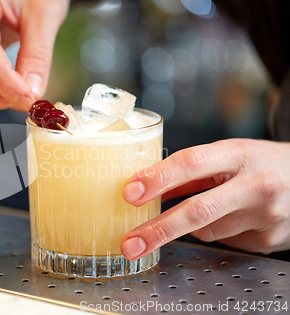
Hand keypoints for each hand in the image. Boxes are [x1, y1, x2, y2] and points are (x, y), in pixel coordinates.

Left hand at [120, 138, 289, 258]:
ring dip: (193, 224)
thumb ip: (191, 170)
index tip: (130, 192)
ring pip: (205, 230)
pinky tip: (232, 217)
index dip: (157, 178)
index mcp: (239, 154)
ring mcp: (265, 216)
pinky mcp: (267, 240)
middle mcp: (256, 185)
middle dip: (158, 230)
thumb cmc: (261, 164)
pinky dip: (216, 231)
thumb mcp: (228, 155)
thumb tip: (146, 187)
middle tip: (130, 243)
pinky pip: (222, 240)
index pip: (191, 163)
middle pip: (198, 211)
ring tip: (214, 205)